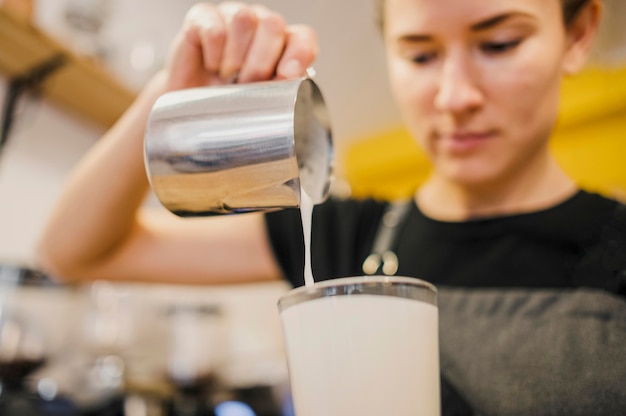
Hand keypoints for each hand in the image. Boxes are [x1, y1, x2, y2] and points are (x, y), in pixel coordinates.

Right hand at [163, 2, 317, 90]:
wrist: (192, 107)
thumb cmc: (230, 102)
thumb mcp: (260, 102)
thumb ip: (280, 92)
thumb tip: (293, 88)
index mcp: (282, 45)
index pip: (302, 37)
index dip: (299, 53)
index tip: (287, 75)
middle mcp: (260, 25)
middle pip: (273, 25)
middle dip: (260, 62)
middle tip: (247, 85)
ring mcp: (231, 16)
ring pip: (244, 20)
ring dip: (236, 57)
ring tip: (228, 78)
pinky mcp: (202, 18)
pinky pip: (214, 28)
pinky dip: (214, 53)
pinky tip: (212, 65)